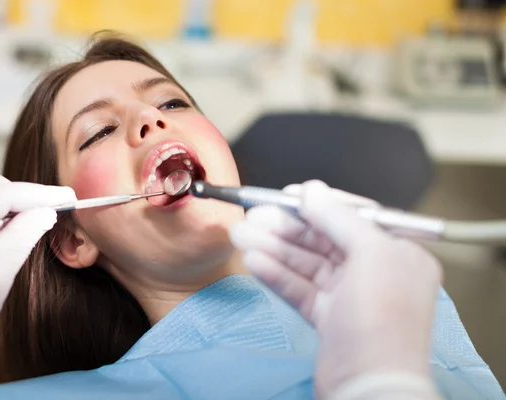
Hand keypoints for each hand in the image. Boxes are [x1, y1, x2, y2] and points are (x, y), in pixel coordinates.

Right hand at [230, 181, 441, 396]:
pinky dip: (277, 274)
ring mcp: (351, 296)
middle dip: (286, 227)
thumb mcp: (370, 255)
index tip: (288, 195)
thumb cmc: (383, 320)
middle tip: (252, 215)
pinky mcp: (329, 317)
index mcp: (398, 252)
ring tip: (241, 235)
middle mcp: (376, 271)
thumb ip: (339, 218)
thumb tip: (312, 190)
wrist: (370, 386)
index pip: (354, 216)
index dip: (319, 203)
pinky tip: (253, 261)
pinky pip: (299, 287)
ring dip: (273, 248)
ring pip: (306, 264)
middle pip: (324, 239)